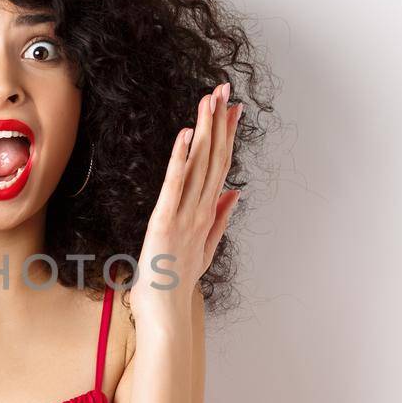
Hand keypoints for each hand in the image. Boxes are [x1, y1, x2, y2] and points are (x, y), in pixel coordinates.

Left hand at [131, 83, 242, 329]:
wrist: (165, 313)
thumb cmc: (177, 282)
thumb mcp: (204, 247)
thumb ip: (221, 218)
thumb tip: (236, 192)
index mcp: (207, 214)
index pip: (221, 166)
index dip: (228, 135)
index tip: (233, 108)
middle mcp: (200, 212)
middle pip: (214, 159)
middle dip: (219, 122)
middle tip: (224, 89)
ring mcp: (185, 217)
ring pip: (199, 166)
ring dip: (205, 131)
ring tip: (209, 101)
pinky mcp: (165, 223)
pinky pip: (175, 185)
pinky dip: (181, 159)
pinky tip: (187, 135)